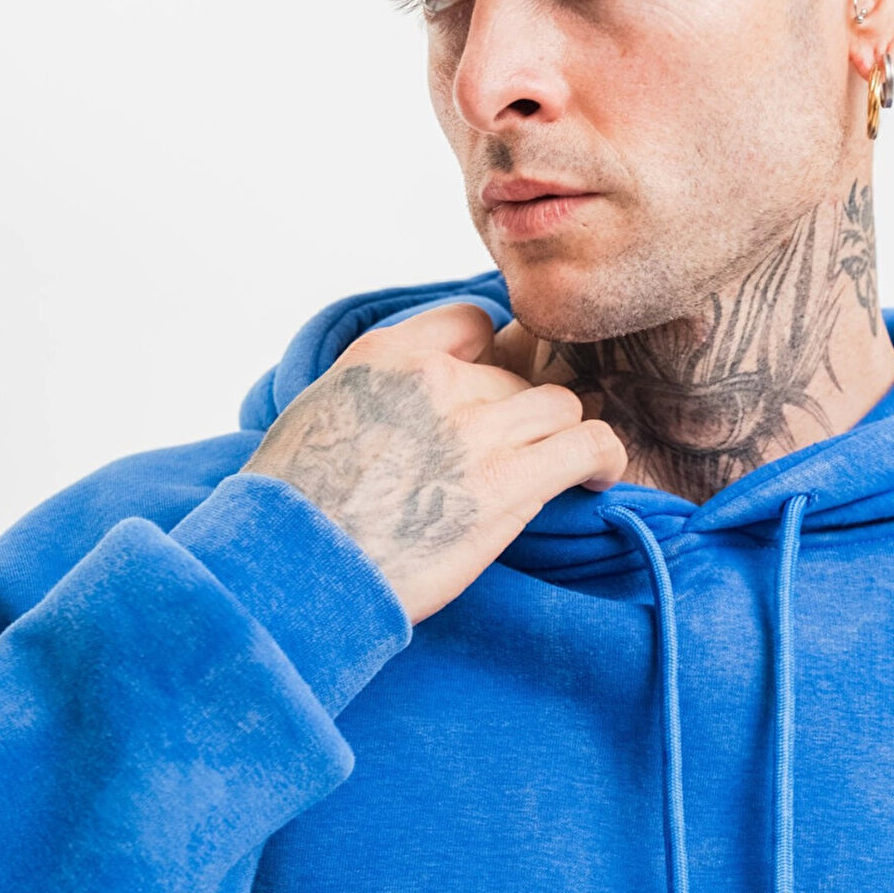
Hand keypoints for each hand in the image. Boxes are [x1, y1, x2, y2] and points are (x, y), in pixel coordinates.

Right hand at [243, 303, 625, 622]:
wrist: (292, 567)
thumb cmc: (291, 512)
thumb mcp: (315, 420)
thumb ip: (370, 398)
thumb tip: (394, 416)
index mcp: (385, 357)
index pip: (471, 324)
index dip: (486, 360)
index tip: (484, 397)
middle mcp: (436, 379)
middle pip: (514, 376)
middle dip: (515, 415)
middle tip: (506, 461)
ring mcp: (476, 427)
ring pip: (558, 405)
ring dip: (560, 436)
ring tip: (562, 468)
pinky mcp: (508, 481)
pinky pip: (588, 443)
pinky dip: (602, 458)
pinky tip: (597, 478)